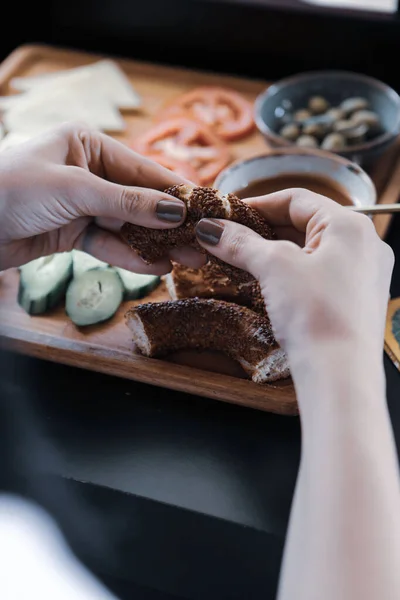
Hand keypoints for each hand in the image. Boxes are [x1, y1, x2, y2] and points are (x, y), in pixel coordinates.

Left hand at [0, 123, 203, 271]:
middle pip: (140, 200)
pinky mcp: (73, 232)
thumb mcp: (75, 190)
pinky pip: (109, 244)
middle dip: (170, 223)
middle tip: (202, 242)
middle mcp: (89, 172)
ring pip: (128, 226)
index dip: (176, 192)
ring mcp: (82, 204)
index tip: (207, 209)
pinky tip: (155, 266)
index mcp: (88, 144)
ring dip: (156, 244)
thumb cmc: (11, 189)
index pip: (143, 170)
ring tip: (188, 260)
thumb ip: (127, 202)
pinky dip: (130, 256)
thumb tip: (175, 212)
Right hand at [195, 188, 393, 370]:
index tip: (227, 214)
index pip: (297, 199)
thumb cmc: (316, 314)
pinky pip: (319, 273)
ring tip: (241, 259)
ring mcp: (363, 274)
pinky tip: (267, 282)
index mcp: (350, 225)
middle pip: (304, 223)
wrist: (340, 375)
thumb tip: (211, 228)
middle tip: (228, 238)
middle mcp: (364, 244)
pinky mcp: (355, 299)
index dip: (257, 204)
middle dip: (263, 230)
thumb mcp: (274, 268)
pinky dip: (291, 272)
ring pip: (311, 250)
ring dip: (274, 252)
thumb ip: (241, 242)